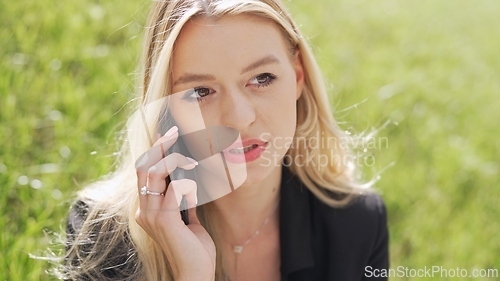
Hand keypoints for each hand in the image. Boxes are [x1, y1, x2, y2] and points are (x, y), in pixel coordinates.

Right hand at [135, 126, 215, 279]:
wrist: (195, 272)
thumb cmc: (194, 247)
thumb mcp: (187, 218)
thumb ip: (183, 201)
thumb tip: (186, 180)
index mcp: (147, 209)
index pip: (144, 173)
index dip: (153, 152)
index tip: (165, 135)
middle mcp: (144, 210)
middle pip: (144, 167)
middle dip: (159, 146)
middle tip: (174, 132)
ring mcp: (151, 215)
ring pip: (156, 173)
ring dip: (176, 161)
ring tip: (193, 161)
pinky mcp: (164, 220)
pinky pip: (175, 188)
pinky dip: (188, 185)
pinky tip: (196, 194)